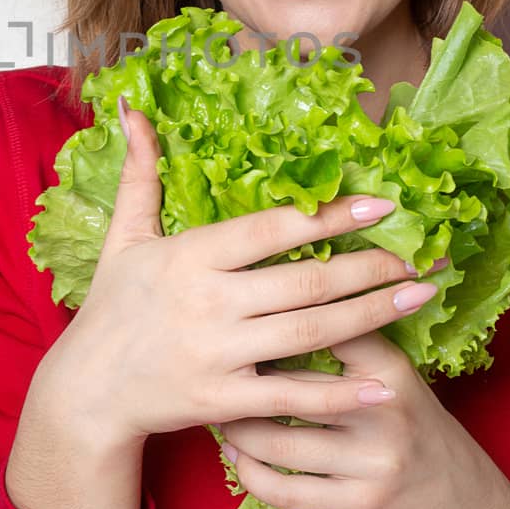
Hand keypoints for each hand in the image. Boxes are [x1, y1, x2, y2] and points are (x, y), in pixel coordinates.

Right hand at [33, 97, 439, 451]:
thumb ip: (140, 173)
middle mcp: (208, 302)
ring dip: (372, 315)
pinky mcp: (224, 401)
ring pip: (310, 334)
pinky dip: (341, 392)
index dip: (329, 215)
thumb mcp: (124, 237)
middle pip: (306, 282)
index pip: (271, 229)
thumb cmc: (112, 308)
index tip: (381, 204)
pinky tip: (386, 384)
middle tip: (421, 256)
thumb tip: (130, 107)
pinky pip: (292, 396)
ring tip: (420, 298)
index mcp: (190, 256)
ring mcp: (218, 354)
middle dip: (370, 267)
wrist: (88, 391)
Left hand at [215, 330, 509, 508]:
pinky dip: (251, 474)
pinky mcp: (361, 503)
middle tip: (212, 369)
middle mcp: (382, 408)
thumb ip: (347, 337)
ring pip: (279, 443)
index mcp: (387, 365)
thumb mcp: (391, 372)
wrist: (458, 498)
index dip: (273, 322)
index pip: (323, 327)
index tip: (234, 317)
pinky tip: (236, 457)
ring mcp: (373, 460)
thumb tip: (275, 292)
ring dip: (237, 431)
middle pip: (290, 387)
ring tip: (219, 414)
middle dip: (244, 381)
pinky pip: (286, 491)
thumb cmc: (408, 422)